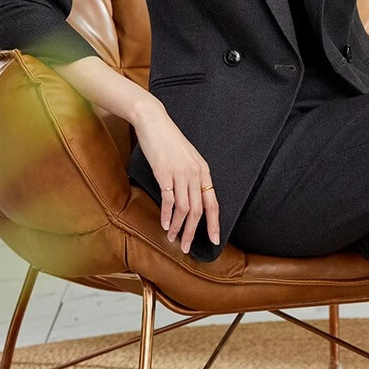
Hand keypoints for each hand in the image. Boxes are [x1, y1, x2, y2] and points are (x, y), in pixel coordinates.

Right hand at [133, 99, 219, 252]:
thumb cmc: (168, 140)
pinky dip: (167, 215)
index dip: (215, 224)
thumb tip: (191, 198)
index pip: (213, 203)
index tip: (215, 240)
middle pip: (198, 211)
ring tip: (173, 239)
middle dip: (193, 232)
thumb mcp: (187, 158)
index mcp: (203, 171)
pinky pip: (169, 200)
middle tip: (187, 247)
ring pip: (184, 209)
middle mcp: (195, 174)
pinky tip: (165, 224)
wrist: (153, 121)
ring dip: (178, 227)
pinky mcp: (164, 173)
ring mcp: (180, 173)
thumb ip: (191, 176)